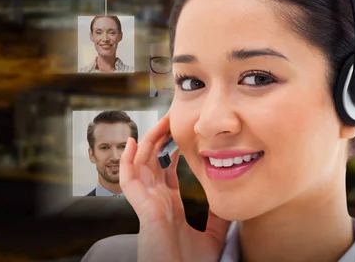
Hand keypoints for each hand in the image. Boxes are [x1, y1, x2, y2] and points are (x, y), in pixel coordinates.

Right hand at [120, 114, 230, 261]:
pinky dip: (126, 161)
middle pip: (152, 162)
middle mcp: (156, 201)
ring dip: (147, 142)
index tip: (178, 135)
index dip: (169, 151)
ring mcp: (148, 203)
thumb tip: (228, 198)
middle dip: (159, 139)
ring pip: (140, 164)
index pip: (166, 171)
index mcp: (169, 206)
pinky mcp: (143, 208)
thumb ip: (218, 216)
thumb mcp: (214, 235)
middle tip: (169, 120)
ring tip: (158, 123)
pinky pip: (129, 180)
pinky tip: (131, 143)